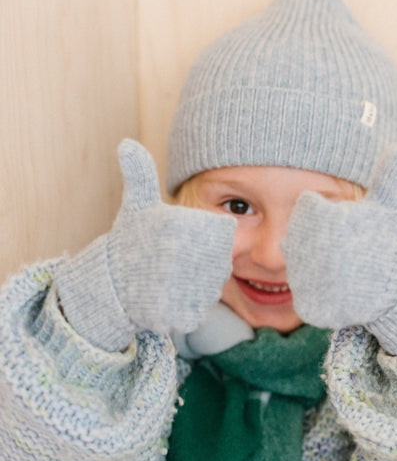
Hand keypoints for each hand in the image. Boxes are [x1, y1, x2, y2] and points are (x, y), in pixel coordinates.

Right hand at [56, 140, 236, 350]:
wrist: (110, 287)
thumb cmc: (130, 241)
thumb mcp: (136, 205)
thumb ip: (140, 174)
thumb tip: (127, 144)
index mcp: (183, 227)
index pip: (223, 234)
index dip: (208, 238)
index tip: (185, 241)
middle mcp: (188, 259)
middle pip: (221, 263)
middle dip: (204, 263)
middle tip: (179, 263)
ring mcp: (187, 290)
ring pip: (212, 286)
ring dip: (197, 284)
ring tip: (172, 279)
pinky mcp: (186, 316)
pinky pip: (200, 309)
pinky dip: (188, 305)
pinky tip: (170, 298)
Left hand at [283, 142, 396, 354]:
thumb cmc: (390, 242)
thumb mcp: (390, 203)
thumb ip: (392, 172)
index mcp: (318, 215)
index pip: (307, 207)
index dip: (328, 214)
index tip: (348, 226)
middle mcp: (305, 247)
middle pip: (300, 236)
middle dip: (321, 240)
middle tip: (346, 249)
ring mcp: (304, 279)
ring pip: (300, 264)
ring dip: (318, 265)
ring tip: (343, 269)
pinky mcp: (307, 305)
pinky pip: (304, 293)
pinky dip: (319, 292)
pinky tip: (340, 289)